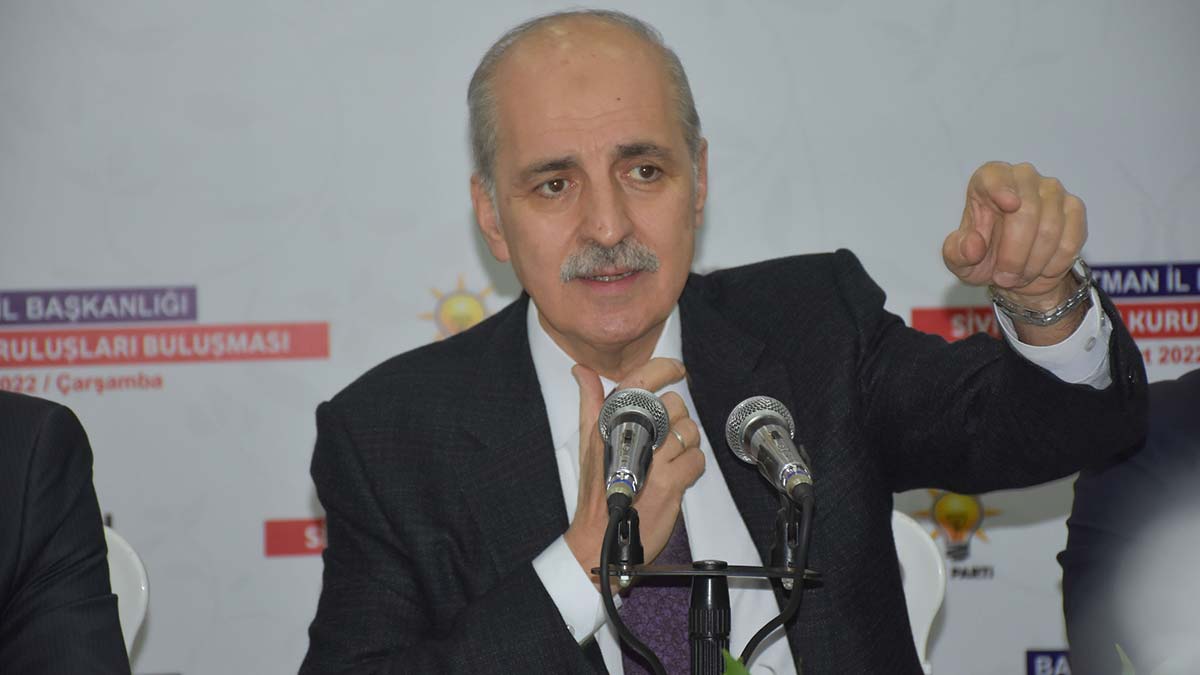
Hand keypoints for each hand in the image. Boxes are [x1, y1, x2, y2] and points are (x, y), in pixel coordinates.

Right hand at [565, 358, 704, 587]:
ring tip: (672, 458)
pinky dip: (694, 466)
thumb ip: (590, 402)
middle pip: (673, 404)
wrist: (601, 538)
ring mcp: (652, 460)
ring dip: (688, 443)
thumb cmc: (598, 491)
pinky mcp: (670, 482)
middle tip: (667, 437)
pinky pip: (697, 459)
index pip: (639, 381)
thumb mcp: (588, 442)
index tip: (676, 369)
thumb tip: (581, 371)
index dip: (662, 368)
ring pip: (689, 430)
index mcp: (610, 423)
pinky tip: (678, 476)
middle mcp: (630, 436)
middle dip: (677, 419)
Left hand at [943, 161, 1086, 305]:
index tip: (1010, 205)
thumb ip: (958, 252)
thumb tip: (973, 245)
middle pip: (1027, 211)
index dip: (1002, 189)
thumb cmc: (982, 257)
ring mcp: (1052, 190)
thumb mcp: (959, 261)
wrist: (1014, 272)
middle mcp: (1022, 177)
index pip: (995, 177)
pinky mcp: (1074, 208)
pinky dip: (1055, 263)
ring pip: (1050, 229)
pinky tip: (1042, 270)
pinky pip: (1070, 239)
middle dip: (1014, 254)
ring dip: (1032, 263)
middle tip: (1003, 278)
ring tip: (1018, 276)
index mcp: (988, 180)